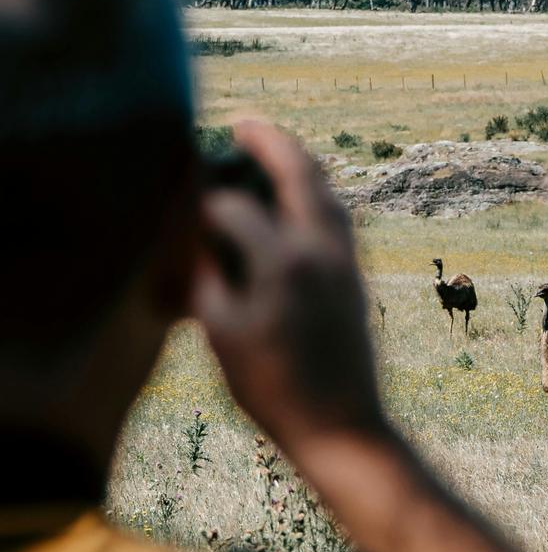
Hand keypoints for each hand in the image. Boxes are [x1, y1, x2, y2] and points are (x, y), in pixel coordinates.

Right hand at [192, 121, 384, 450]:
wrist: (342, 427)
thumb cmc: (273, 389)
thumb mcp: (222, 334)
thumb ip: (207, 276)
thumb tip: (200, 239)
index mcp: (283, 260)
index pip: (235, 206)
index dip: (205, 200)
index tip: (185, 198)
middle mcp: (323, 250)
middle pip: (301, 173)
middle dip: (272, 142)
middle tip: (245, 124)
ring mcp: (347, 263)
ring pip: (329, 194)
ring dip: (302, 166)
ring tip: (274, 153)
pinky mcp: (358, 280)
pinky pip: (341, 220)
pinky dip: (319, 197)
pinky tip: (301, 205)